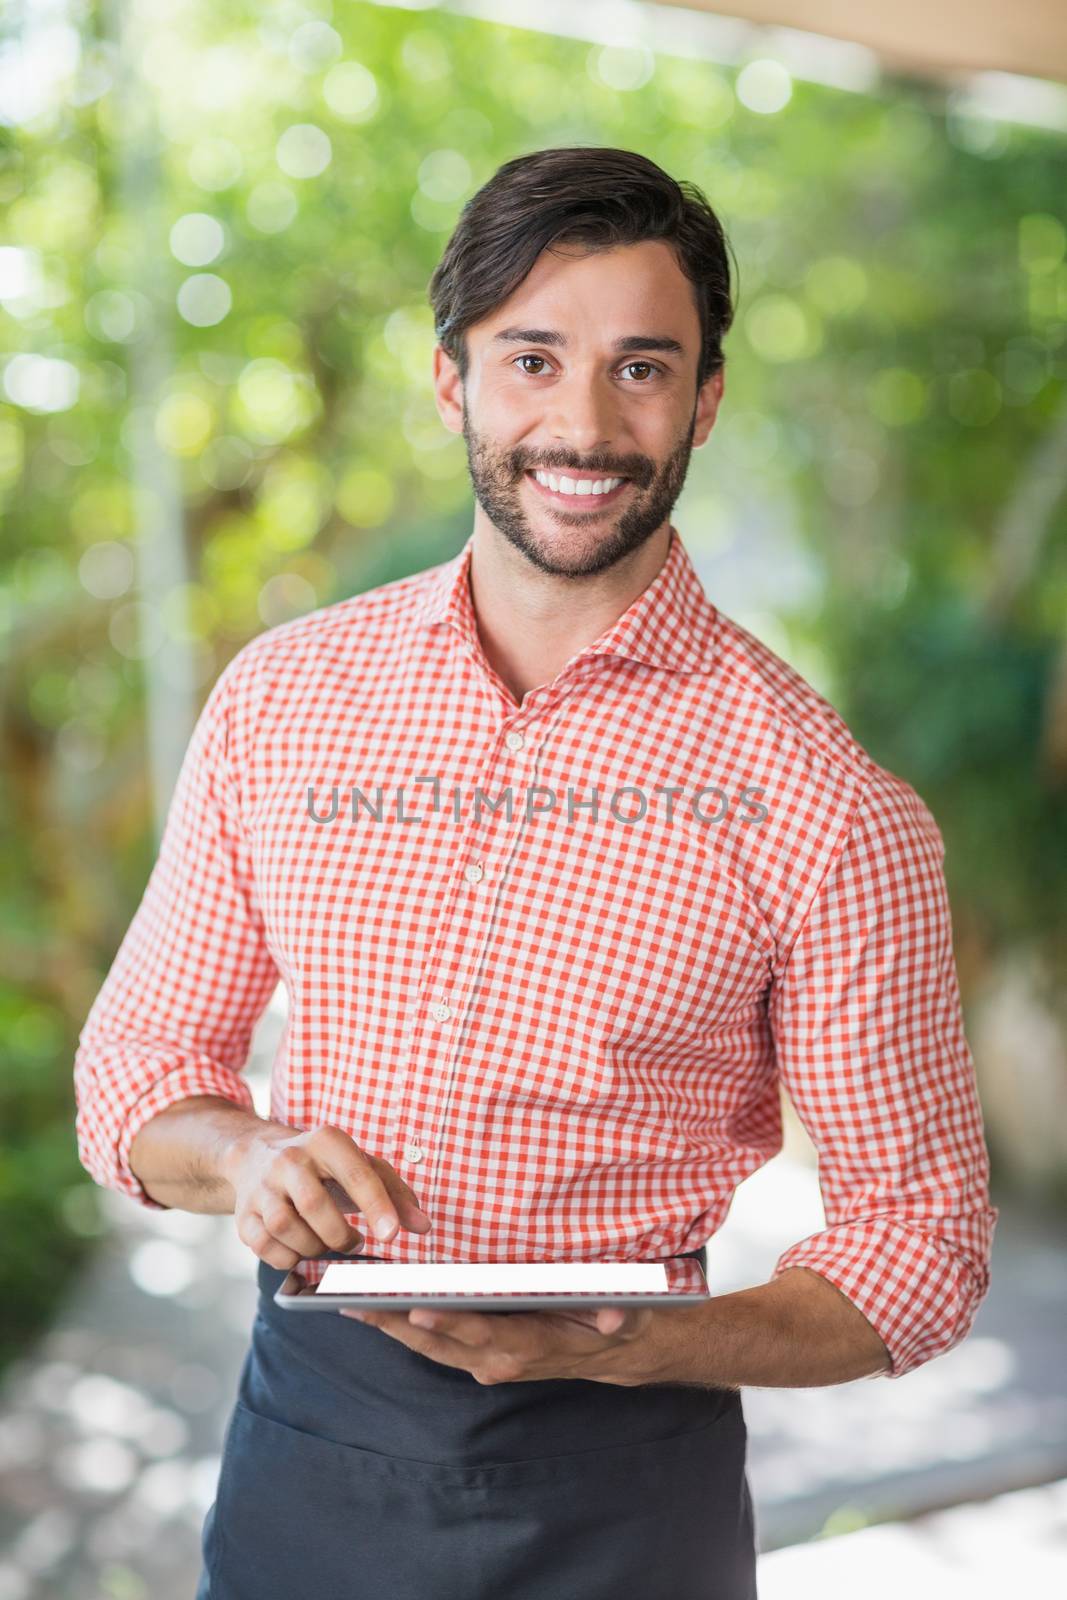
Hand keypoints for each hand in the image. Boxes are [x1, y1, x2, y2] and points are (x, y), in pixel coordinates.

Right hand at [223, 1124, 431, 1270]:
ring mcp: (262, 1186)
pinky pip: (264, 1246)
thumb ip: (395, 1193)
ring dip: (313, 1247)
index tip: (392, 1234)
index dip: (376, 1206)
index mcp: (326, 1141)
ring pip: (285, 1227)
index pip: (356, 1174)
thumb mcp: (360, 1165)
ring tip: (326, 1243)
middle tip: (354, 1242)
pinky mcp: (243, 1213)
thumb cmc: (323, 1165)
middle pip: (314, 1206)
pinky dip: (287, 1257)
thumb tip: (423, 1226)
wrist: (256, 1154)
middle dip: (339, 1235)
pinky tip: (300, 1249)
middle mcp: (290, 1158)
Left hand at [339, 1301, 663, 1386]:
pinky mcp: (477, 1355)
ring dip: (390, 1328)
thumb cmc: (614, 1324)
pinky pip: (433, 1344)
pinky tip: (374, 1309)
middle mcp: (500, 1359)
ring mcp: (485, 1361)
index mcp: (530, 1346)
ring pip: (430, 1346)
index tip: (418, 1309)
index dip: (451, 1322)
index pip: (483, 1333)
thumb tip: (613, 1317)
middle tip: (357, 1303)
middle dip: (398, 1324)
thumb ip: (618, 1317)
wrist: (612, 1353)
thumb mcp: (626, 1316)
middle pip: (441, 1342)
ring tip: (350, 1303)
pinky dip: (402, 1328)